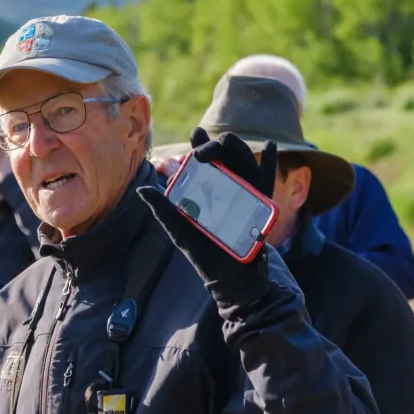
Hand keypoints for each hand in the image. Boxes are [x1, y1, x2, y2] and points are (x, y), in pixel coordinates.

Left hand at [136, 128, 276, 309]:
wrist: (231, 279)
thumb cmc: (205, 254)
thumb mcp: (180, 231)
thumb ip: (163, 210)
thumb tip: (141, 189)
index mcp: (208, 192)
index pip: (205, 163)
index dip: (200, 145)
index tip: (194, 134)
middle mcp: (228, 189)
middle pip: (224, 160)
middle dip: (214, 147)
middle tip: (199, 151)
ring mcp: (247, 196)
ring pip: (244, 164)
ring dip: (237, 149)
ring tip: (226, 139)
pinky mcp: (263, 206)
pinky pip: (268, 181)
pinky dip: (270, 162)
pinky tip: (272, 146)